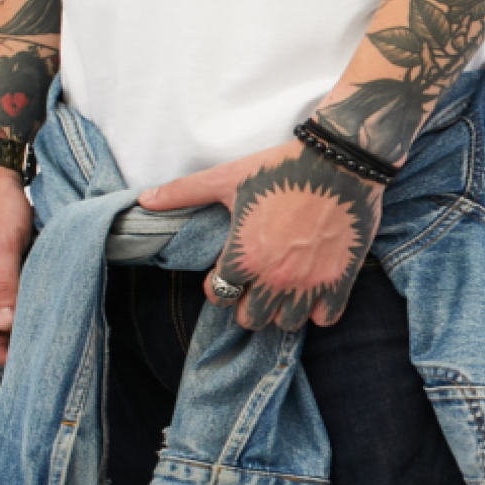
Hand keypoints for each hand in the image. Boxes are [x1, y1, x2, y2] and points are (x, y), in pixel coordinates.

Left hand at [140, 137, 382, 333]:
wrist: (338, 160)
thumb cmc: (280, 168)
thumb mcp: (227, 178)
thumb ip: (184, 192)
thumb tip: (144, 200)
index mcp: (243, 255)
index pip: (218, 295)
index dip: (220, 285)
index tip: (229, 275)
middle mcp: (273, 276)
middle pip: (250, 319)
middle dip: (248, 305)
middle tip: (255, 286)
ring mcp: (308, 281)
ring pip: (287, 324)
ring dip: (282, 311)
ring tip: (283, 290)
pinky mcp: (339, 279)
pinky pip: (325, 319)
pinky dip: (318, 311)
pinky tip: (314, 292)